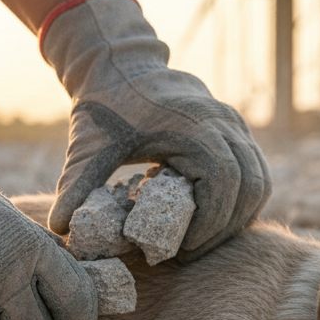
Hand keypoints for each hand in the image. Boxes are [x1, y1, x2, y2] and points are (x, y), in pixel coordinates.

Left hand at [41, 0, 270, 258]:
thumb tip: (59, 229)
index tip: (182, 248)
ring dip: (238, 217)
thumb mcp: (88, 148)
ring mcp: (235, 125)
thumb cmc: (106, 108)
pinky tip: (212, 220)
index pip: (224, 181)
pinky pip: (256, 173)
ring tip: (201, 241)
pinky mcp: (236, 131)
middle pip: (250, 186)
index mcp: (193, 125)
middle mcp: (223, 123)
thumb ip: (75, 186)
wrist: (122, 67)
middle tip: (189, 253)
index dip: (210, 222)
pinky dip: (242, 202)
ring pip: (260, 181)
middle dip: (224, 228)